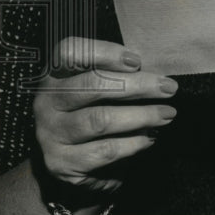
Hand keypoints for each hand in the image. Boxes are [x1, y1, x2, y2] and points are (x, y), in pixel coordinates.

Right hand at [33, 36, 177, 196]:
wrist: (70, 162)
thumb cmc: (93, 112)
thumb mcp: (99, 88)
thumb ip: (117, 74)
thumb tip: (155, 73)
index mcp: (55, 75)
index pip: (69, 52)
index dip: (104, 53)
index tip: (137, 61)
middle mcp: (46, 102)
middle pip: (90, 86)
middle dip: (137, 85)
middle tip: (169, 88)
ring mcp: (50, 133)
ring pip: (99, 120)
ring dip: (141, 116)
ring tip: (167, 114)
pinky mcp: (61, 162)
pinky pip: (103, 151)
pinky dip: (132, 143)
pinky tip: (149, 138)